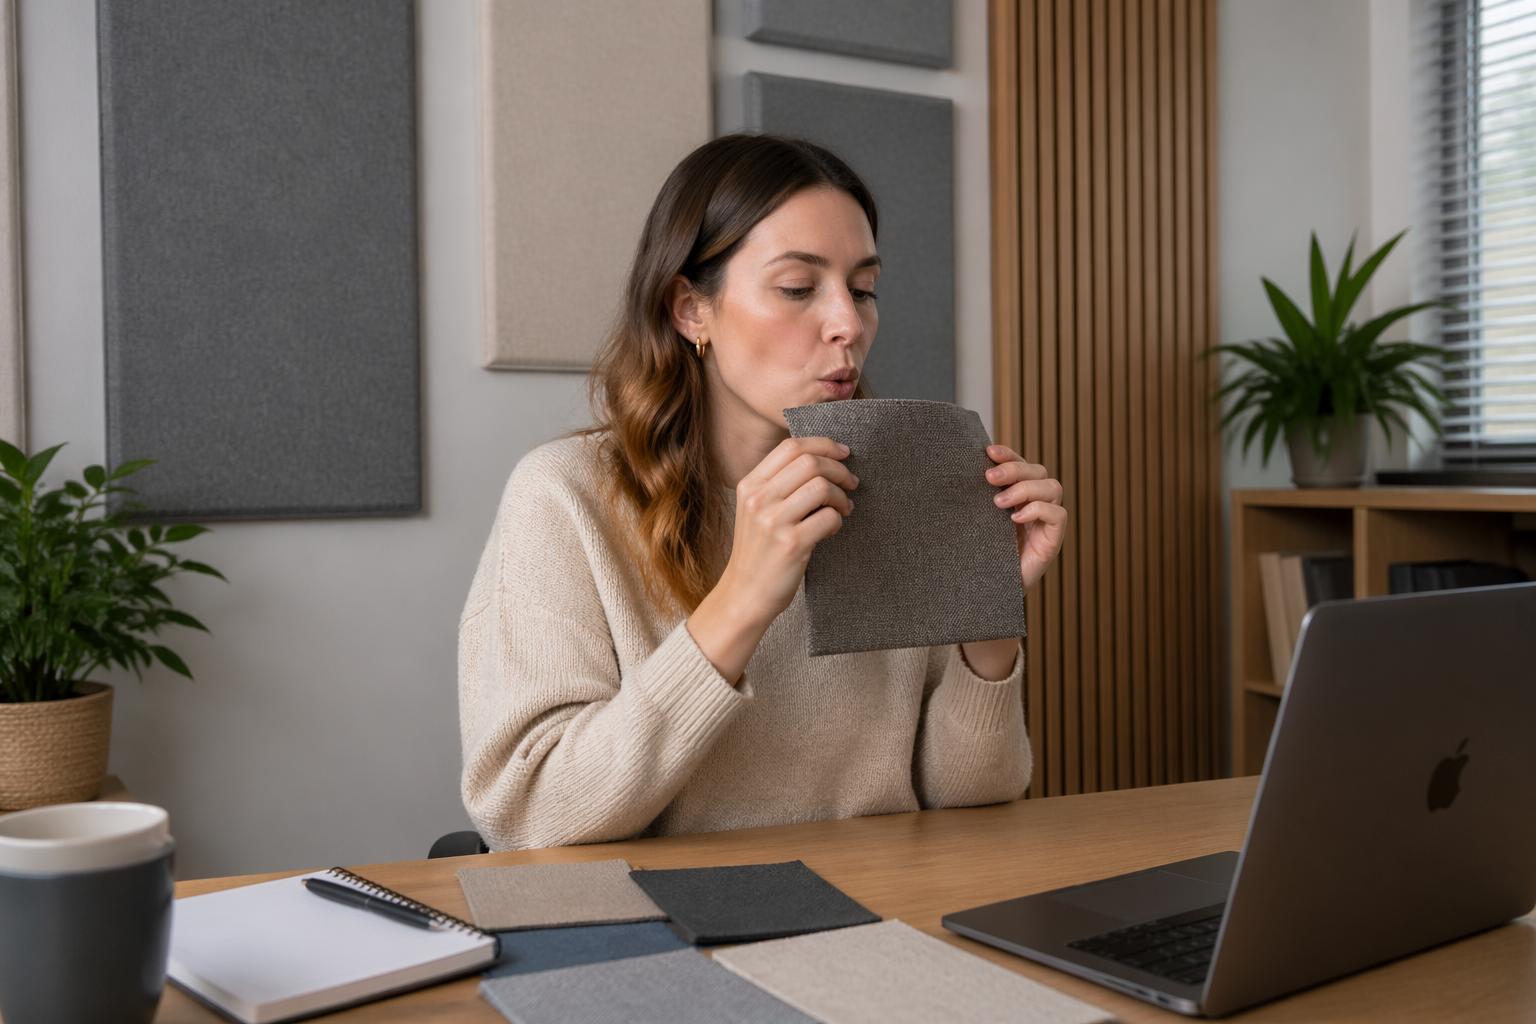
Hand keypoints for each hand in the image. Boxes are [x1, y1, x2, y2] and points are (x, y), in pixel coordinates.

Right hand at [687, 437, 857, 682]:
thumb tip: (820, 459)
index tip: (843, 453)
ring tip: (844, 508)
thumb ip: (777, 485)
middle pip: (809, 461)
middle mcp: (758, 499)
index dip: (822, 444)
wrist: (745, 596)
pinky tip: (832, 529)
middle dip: (839, 468)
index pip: (790, 446)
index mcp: (749, 486)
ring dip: (841, 495)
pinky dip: (838, 520)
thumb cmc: (757, 552)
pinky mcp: (791, 544)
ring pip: (821, 486)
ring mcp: (773, 522)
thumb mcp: (754, 511)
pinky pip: (829, 517)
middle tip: (851, 482)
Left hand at [984, 445, 1065, 591]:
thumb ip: (977, 498)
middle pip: (1038, 471)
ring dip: (1025, 489)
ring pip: (1052, 487)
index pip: (1021, 464)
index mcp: (1018, 495)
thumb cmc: (979, 553)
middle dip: (1014, 470)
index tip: (989, 452)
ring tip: (998, 503)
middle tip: (989, 478)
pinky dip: (1038, 510)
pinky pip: (1058, 515)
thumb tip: (961, 469)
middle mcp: (1035, 504)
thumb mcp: (977, 520)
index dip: (1009, 454)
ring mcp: (1046, 522)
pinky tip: (1015, 519)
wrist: (985, 590)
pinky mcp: (1052, 540)